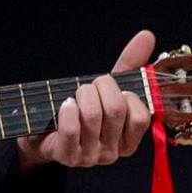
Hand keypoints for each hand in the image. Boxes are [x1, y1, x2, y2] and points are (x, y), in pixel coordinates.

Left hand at [16, 29, 155, 172]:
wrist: (44, 131)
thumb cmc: (82, 109)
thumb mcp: (108, 88)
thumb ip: (130, 64)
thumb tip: (147, 35)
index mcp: (129, 139)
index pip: (141, 117)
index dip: (127, 96)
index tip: (116, 90)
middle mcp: (113, 152)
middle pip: (115, 111)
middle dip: (101, 88)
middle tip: (90, 86)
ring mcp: (90, 157)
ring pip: (93, 117)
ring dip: (82, 95)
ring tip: (75, 95)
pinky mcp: (67, 157)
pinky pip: (71, 130)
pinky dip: (68, 111)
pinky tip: (66, 104)